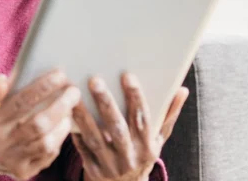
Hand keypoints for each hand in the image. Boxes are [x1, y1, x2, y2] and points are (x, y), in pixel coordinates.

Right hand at [0, 70, 80, 179]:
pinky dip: (58, 139)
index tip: (60, 74)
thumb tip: (3, 78)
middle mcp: (0, 145)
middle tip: (73, 91)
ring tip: (70, 109)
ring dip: (62, 124)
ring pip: (46, 143)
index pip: (19, 103)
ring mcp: (13, 162)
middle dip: (60, 105)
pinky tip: (63, 126)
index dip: (42, 88)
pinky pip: (48, 156)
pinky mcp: (24, 172)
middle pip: (38, 124)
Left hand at [71, 73, 188, 180]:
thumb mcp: (158, 139)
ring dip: (83, 115)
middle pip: (118, 128)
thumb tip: (181, 89)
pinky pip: (82, 149)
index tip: (127, 76)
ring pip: (95, 138)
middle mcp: (131, 157)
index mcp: (149, 147)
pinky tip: (66, 113)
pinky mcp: (93, 171)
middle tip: (95, 80)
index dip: (136, 98)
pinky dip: (74, 132)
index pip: (143, 119)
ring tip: (73, 94)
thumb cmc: (142, 155)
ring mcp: (111, 166)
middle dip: (106, 103)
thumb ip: (168, 114)